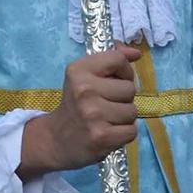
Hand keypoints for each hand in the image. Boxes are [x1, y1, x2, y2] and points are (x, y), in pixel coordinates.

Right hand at [18, 45, 140, 178]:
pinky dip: (124, 133)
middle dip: (123, 98)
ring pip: (132, 111)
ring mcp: (93, 115)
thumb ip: (111, 59)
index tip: (114, 80)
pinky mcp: (101, 137)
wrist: (56, 138)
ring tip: (106, 119)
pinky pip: (132, 131)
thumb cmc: (76, 103)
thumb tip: (136, 53)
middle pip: (130, 88)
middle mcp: (84, 90)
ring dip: (124, 117)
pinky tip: (108, 132)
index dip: (124, 71)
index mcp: (78, 70)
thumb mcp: (85, 75)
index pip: (118, 59)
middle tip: (105, 104)